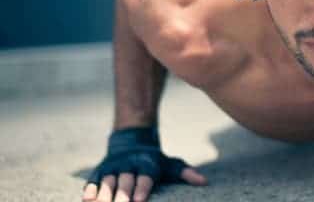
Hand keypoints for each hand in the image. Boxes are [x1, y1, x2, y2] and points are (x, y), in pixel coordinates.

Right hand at [82, 127, 206, 201]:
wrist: (132, 139)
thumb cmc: (155, 159)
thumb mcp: (170, 164)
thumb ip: (185, 173)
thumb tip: (203, 182)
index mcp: (148, 164)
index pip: (145, 178)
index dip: (142, 189)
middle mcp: (129, 165)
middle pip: (125, 182)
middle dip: (122, 197)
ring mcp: (113, 167)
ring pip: (108, 182)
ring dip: (104, 196)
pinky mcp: (100, 170)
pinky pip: (94, 180)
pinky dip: (90, 190)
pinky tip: (88, 201)